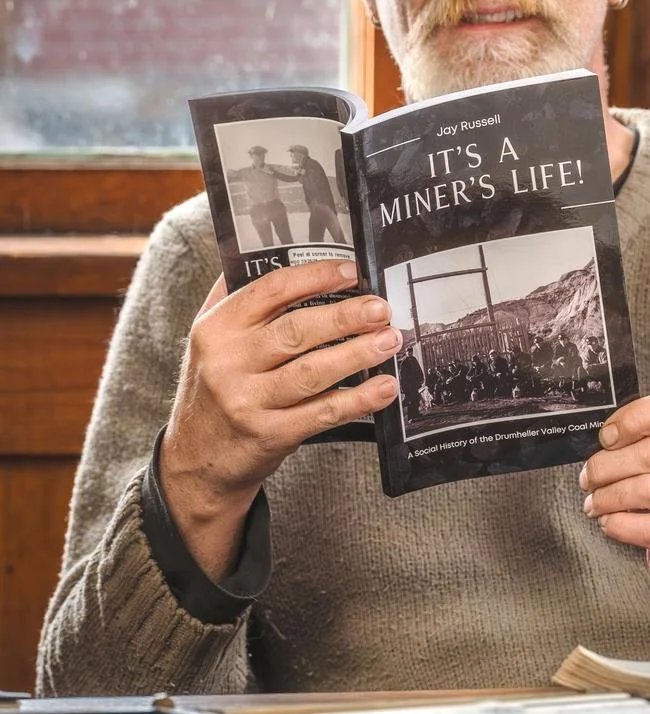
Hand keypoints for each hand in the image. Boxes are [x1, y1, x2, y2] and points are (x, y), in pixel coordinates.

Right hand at [159, 260, 398, 580]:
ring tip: (390, 341)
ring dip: (357, 354)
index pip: (270, 291)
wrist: (194, 462)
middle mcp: (227, 363)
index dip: (315, 277)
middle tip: (381, 309)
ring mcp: (246, 401)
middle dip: (345, 317)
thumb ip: (236, 300)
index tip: (351, 272)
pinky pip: (321, 413)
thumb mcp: (210, 342)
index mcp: (215, 329)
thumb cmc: (213, 391)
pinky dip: (357, 400)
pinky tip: (383, 388)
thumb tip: (275, 252)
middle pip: (296, 330)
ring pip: (312, 372)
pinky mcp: (268, 435)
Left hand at [578, 389, 649, 657]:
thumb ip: (649, 436)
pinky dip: (620, 525)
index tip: (606, 437)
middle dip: (608, 466)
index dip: (632, 419)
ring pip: (649, 490)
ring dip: (609, 497)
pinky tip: (610, 522)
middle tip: (589, 477)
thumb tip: (605, 439)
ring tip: (595, 502)